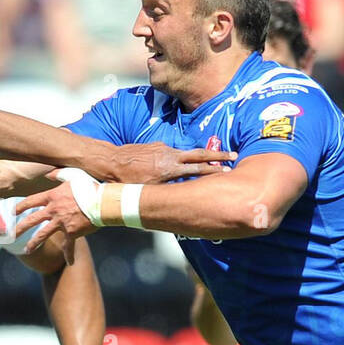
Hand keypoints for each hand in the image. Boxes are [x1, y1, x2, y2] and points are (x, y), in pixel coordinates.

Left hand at [13, 181, 95, 261]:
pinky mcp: (72, 233)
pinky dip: (69, 255)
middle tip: (11, 234)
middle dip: (19, 228)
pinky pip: (68, 246)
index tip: (13, 212)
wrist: (102, 202)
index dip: (20, 207)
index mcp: (52, 196)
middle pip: (31, 220)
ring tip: (27, 250)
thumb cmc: (89, 187)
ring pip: (43, 235)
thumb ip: (58, 174)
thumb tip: (48, 174)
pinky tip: (69, 262)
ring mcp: (61, 223)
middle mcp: (53, 210)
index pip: (31, 201)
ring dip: (34, 243)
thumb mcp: (73, 175)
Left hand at [91, 143, 235, 183]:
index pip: (198, 169)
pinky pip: (172, 152)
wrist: (110, 161)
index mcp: (170, 169)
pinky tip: (177, 164)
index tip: (228, 171)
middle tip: (233, 155)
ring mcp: (164, 148)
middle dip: (217, 155)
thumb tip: (180, 199)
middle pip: (199, 154)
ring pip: (186, 153)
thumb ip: (166, 192)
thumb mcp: (149, 191)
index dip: (214, 170)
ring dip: (199, 157)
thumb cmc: (127, 181)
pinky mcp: (157, 145)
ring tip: (211, 160)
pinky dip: (180, 158)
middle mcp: (170, 156)